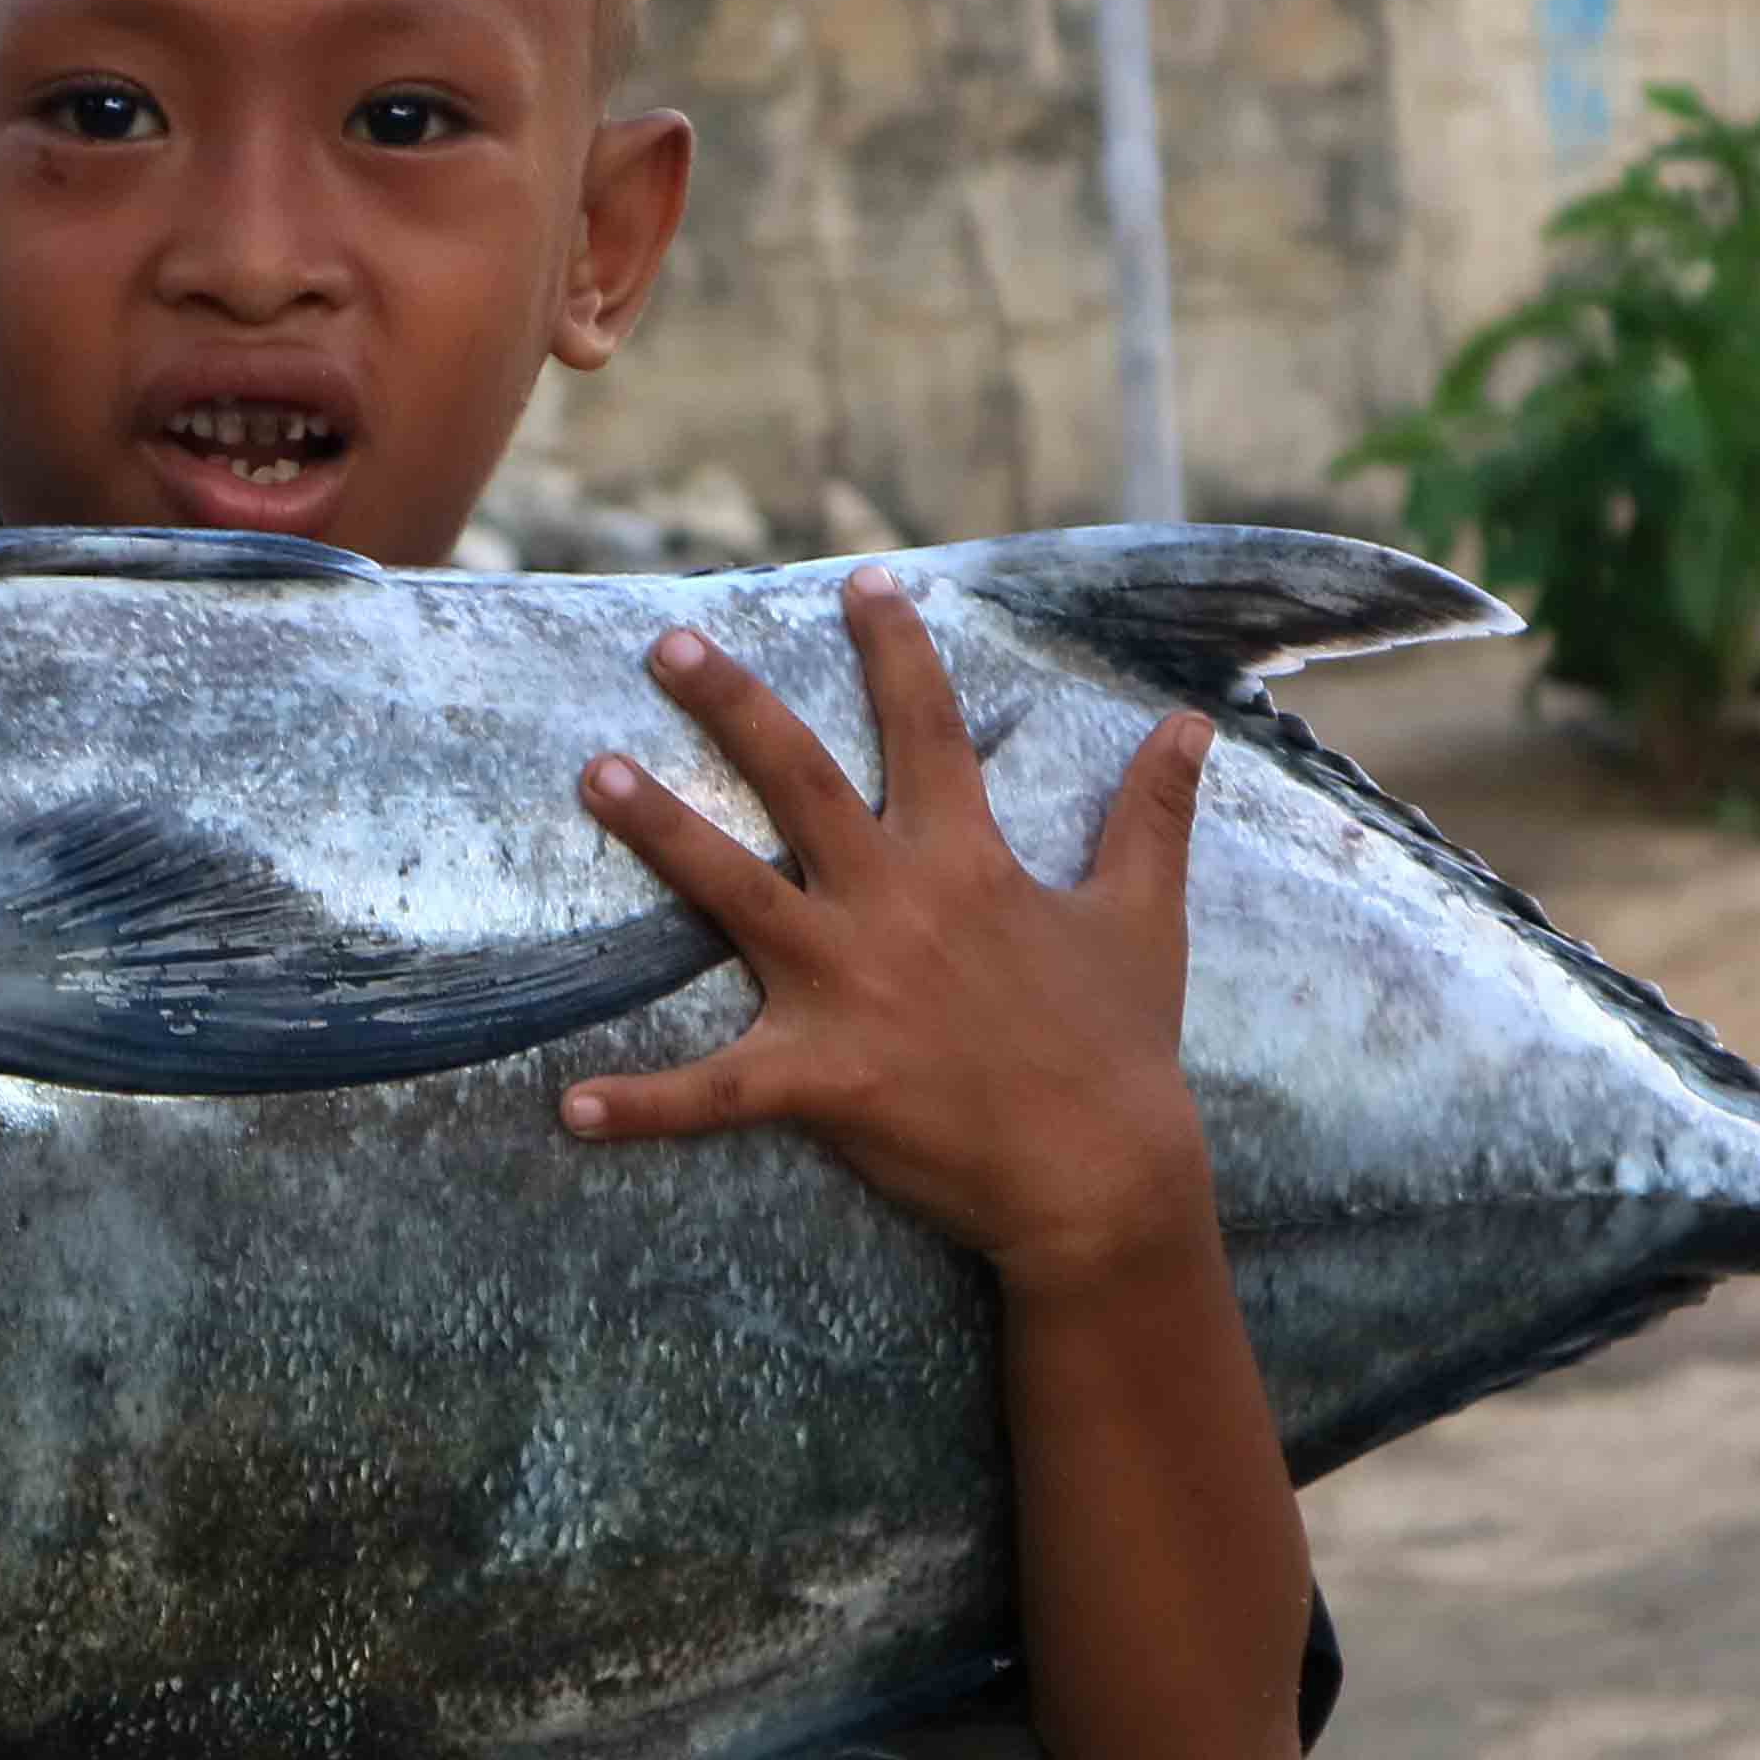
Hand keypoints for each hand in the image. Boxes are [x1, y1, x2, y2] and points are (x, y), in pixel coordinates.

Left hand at [559, 567, 1221, 1282]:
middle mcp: (896, 905)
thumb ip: (1152, 814)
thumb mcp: (1144, 918)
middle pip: (801, 780)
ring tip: (594, 775)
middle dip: (732, 703)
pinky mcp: (820, 1078)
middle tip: (667, 644)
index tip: (858, 581)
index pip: (928, 728)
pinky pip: (712, 1093)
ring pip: (733, 891)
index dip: (894, 649)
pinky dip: (640, 1107)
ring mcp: (849, 989)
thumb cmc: (1121, 1047)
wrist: (1105, 1177)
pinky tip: (568, 1107)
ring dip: (659, 831)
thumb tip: (1191, 726)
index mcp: (967, 862)